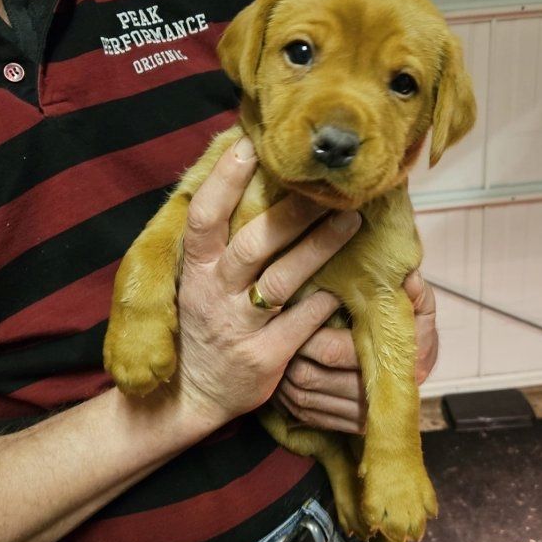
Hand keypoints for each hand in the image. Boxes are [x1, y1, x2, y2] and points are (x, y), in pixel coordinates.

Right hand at [174, 137, 361, 429]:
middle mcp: (213, 294)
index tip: (249, 146)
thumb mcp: (193, 284)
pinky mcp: (265, 357)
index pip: (205, 218)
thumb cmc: (199, 326)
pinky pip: (302, 322)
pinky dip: (325, 299)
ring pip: (282, 280)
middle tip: (324, 186)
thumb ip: (214, 246)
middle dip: (290, 212)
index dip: (224, 181)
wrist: (189, 395)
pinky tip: (347, 283)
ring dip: (318, 247)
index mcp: (193, 271)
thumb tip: (242, 188)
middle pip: (252, 244)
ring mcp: (240, 327)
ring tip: (352, 221)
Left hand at [273, 269, 437, 432]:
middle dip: (288, 352)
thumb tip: (408, 277)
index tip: (294, 311)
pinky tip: (280, 375)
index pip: (333, 351)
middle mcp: (376, 398)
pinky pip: (306, 415)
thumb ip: (414, 291)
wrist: (419, 368)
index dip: (307, 331)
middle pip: (310, 377)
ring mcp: (361, 417)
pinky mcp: (348, 428)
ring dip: (281, 375)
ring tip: (274, 348)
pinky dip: (287, 397)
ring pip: (302, 398)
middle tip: (275, 329)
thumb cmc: (414, 329)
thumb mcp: (420, 305)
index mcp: (392, 365)